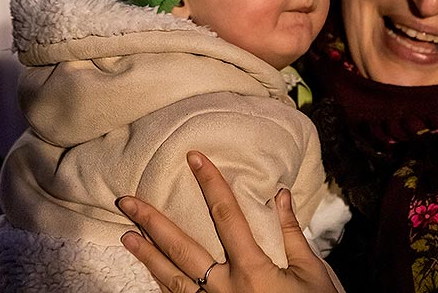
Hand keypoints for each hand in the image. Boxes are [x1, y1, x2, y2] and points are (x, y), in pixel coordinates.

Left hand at [117, 151, 340, 292]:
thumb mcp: (312, 273)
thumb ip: (291, 233)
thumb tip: (280, 194)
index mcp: (252, 269)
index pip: (225, 215)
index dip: (210, 183)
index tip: (194, 158)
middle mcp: (225, 288)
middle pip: (181, 248)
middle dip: (151, 222)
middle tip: (126, 201)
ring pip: (172, 279)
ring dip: (147, 256)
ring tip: (126, 236)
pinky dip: (163, 285)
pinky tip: (151, 271)